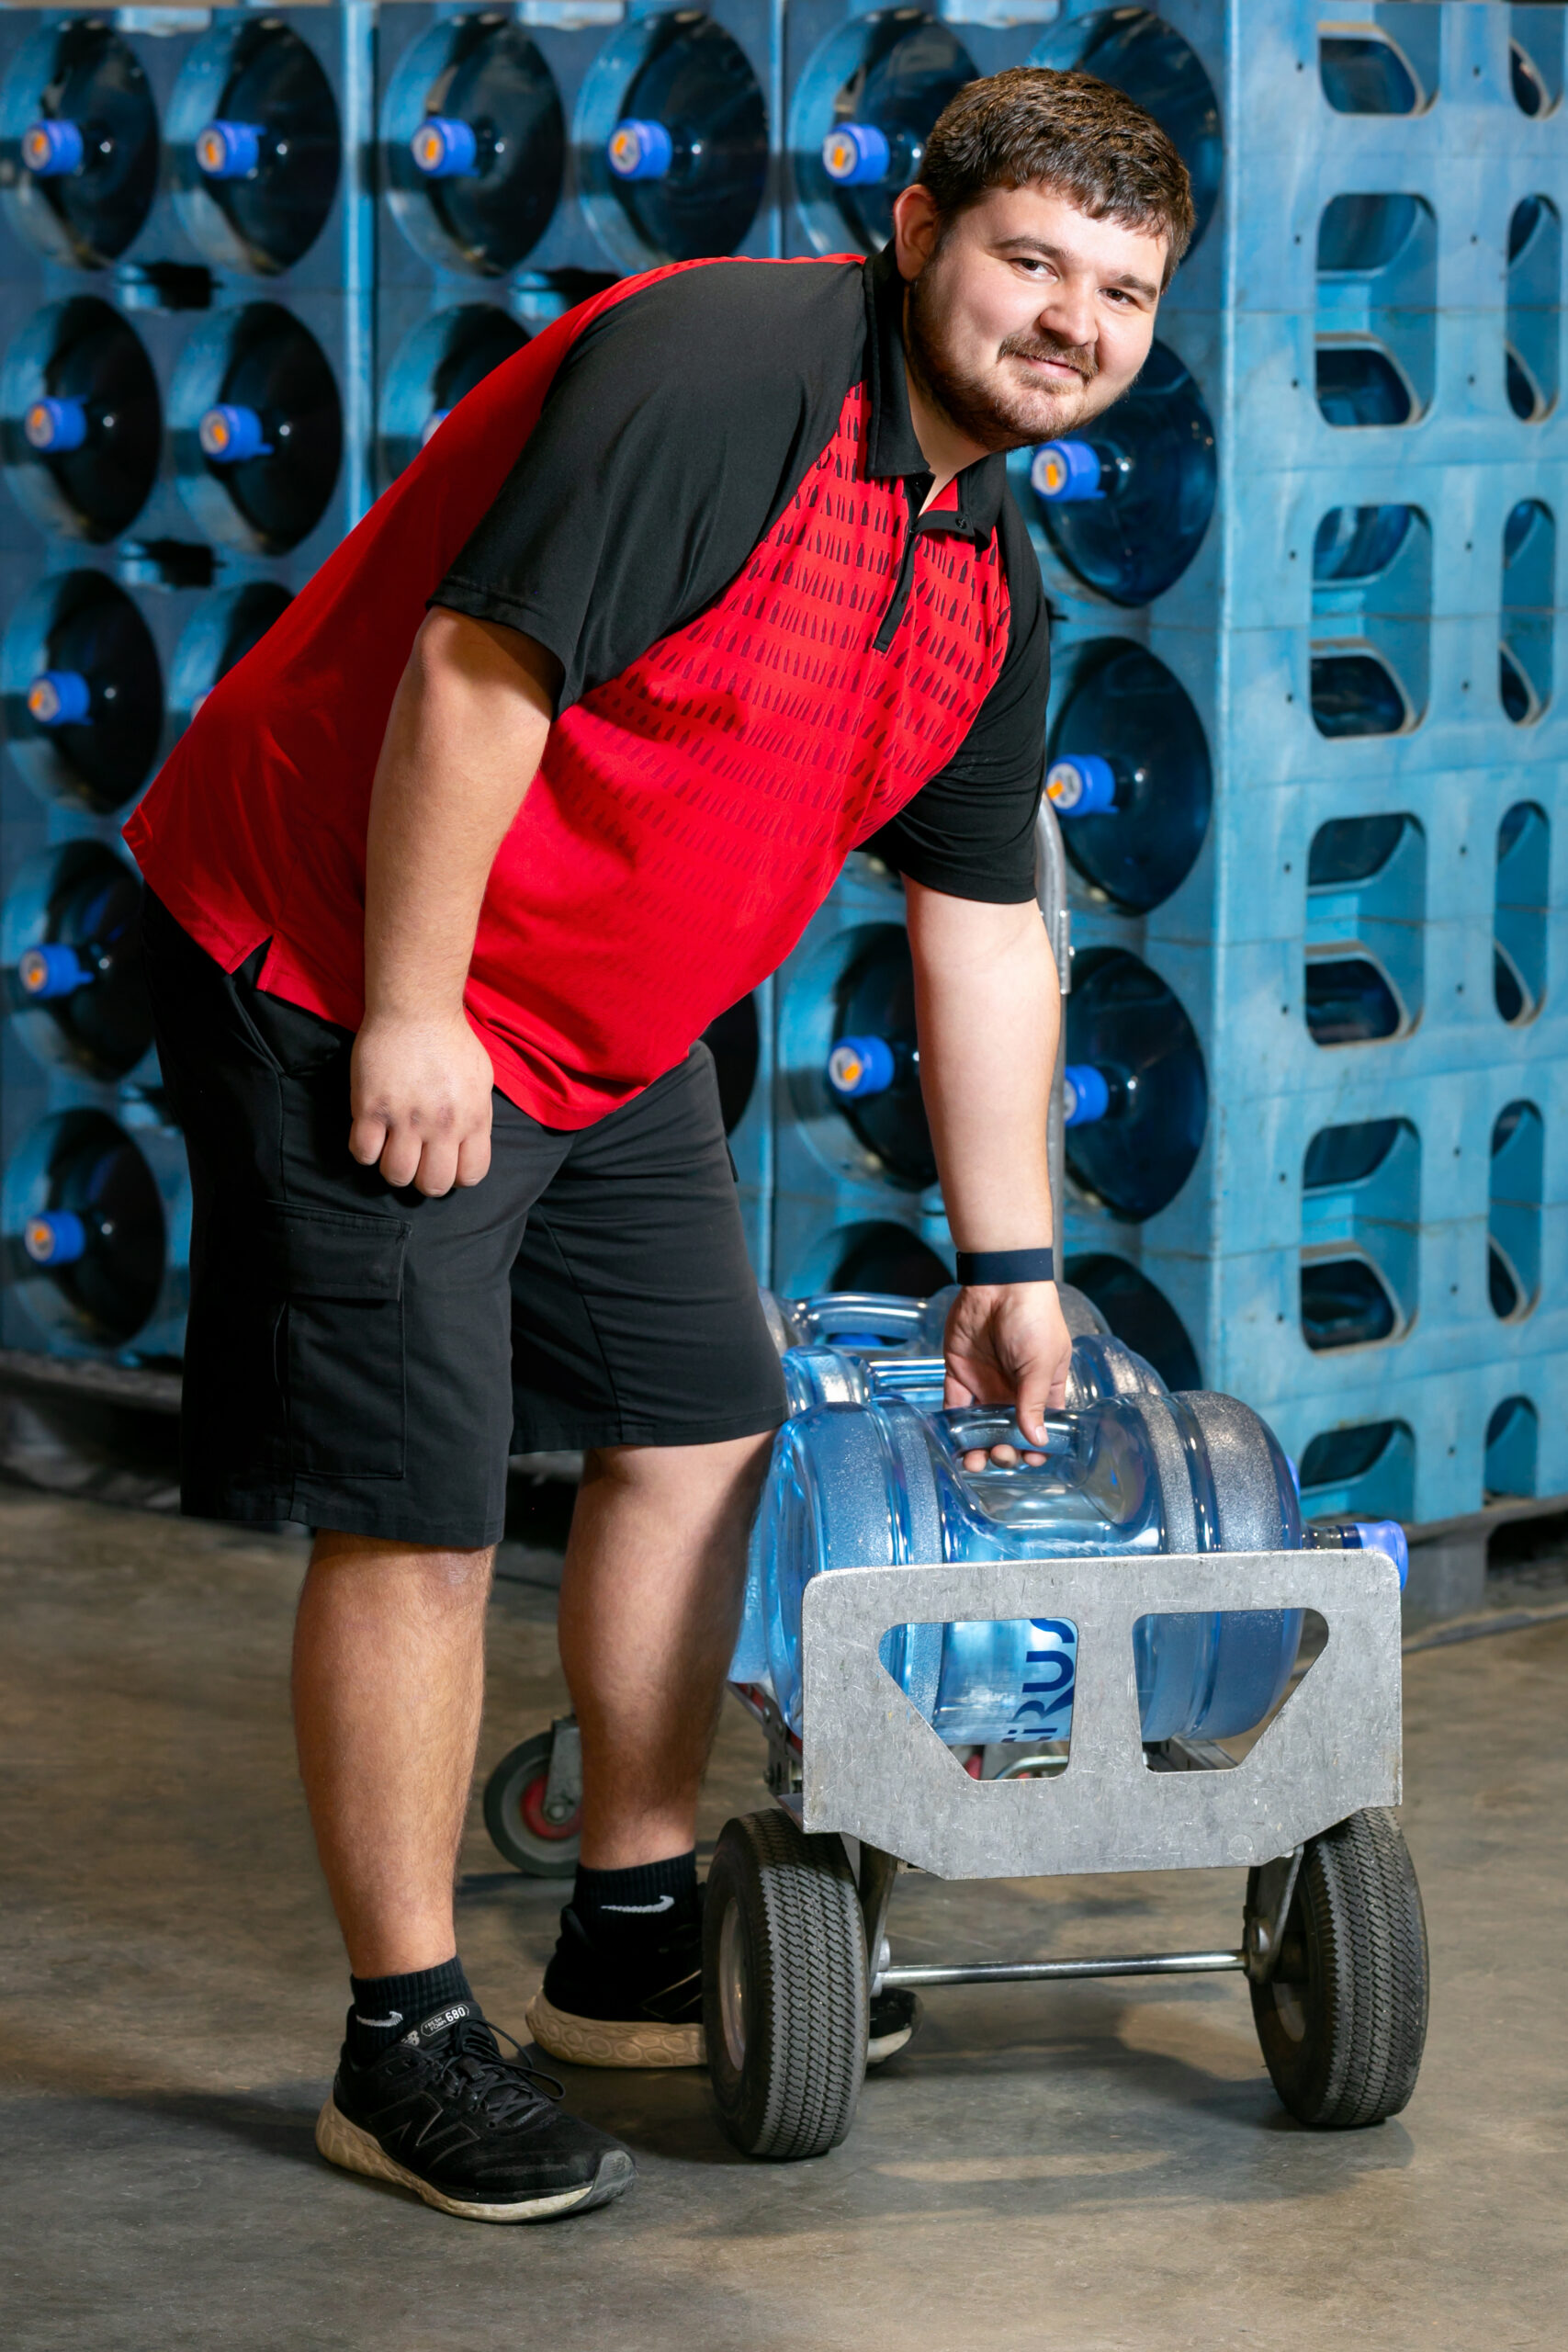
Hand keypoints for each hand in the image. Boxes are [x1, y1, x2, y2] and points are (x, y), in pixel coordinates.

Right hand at [349, 1010, 494, 1194]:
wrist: (416, 1008)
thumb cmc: (450, 1040)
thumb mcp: (481, 1080)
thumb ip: (476, 1116)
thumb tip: (467, 1143)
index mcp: (474, 1118)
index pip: (472, 1175)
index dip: (456, 1176)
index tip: (444, 1163)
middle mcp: (443, 1125)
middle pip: (433, 1185)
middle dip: (423, 1180)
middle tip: (415, 1160)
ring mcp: (406, 1119)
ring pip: (396, 1176)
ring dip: (392, 1167)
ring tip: (391, 1147)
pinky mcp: (371, 1108)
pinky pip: (363, 1153)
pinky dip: (364, 1150)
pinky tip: (370, 1133)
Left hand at [943, 1282, 1072, 1471]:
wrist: (999, 1283)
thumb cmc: (1033, 1318)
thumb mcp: (1042, 1362)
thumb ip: (1035, 1402)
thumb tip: (1036, 1440)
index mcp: (1041, 1389)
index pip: (1040, 1427)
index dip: (1035, 1447)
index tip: (1028, 1460)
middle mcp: (1013, 1391)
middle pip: (1008, 1433)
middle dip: (1004, 1451)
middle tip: (999, 1453)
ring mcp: (985, 1385)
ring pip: (979, 1427)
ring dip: (977, 1448)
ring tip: (973, 1461)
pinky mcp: (959, 1375)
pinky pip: (954, 1407)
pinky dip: (952, 1428)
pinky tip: (953, 1444)